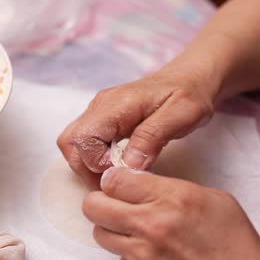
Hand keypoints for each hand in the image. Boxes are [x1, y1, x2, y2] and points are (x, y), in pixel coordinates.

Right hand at [57, 67, 217, 188]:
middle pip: (69, 143)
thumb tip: (127, 165)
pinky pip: (85, 143)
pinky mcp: (102, 119)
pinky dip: (95, 159)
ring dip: (88, 166)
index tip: (122, 170)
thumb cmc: (189, 94)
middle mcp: (98, 107)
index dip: (96, 163)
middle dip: (86, 168)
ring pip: (73, 145)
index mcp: (114, 105)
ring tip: (116, 175)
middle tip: (114, 181)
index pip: (81, 139)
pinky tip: (117, 165)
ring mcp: (97, 112)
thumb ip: (152, 138)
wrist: (190, 77)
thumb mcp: (181, 115)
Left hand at [84, 167, 259, 259]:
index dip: (114, 181)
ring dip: (112, 230)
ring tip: (137, 233)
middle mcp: (150, 226)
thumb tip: (135, 182)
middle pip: (92, 206)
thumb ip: (168, 186)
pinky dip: (129, 258)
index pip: (113, 179)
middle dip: (101, 203)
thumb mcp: (212, 200)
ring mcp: (141, 256)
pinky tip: (152, 258)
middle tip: (115, 206)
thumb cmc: (234, 248)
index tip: (119, 185)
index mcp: (171, 199)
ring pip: (99, 233)